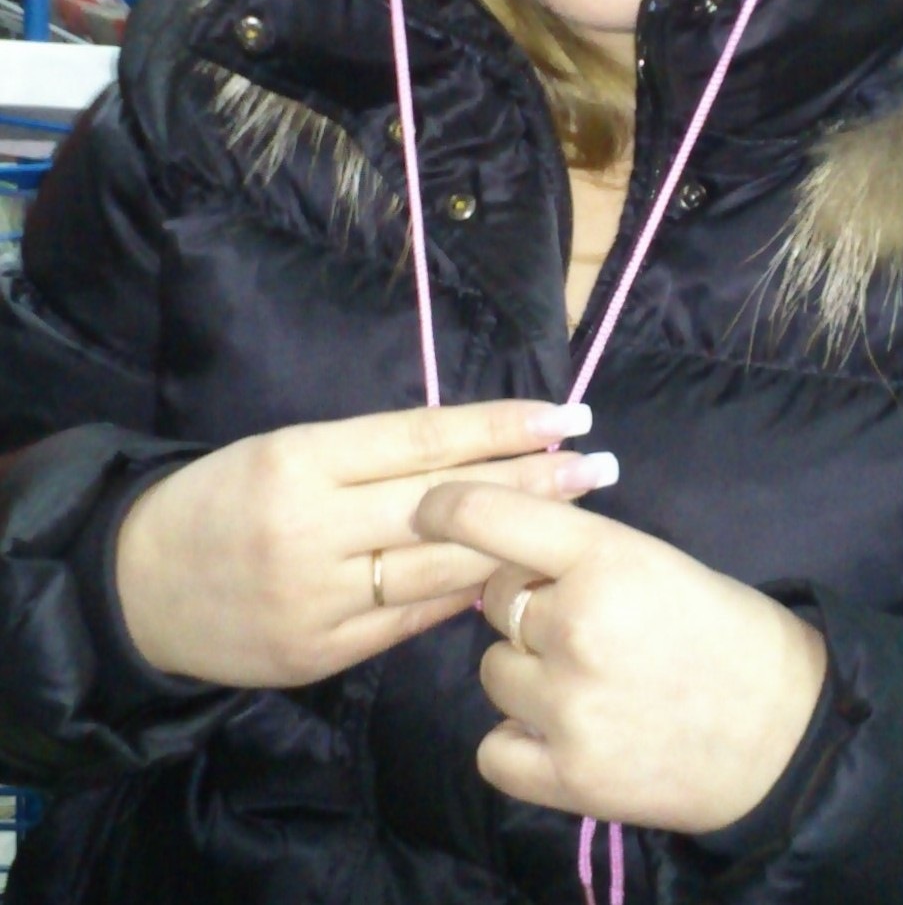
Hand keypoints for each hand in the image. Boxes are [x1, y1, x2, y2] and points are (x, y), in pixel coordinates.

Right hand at [116, 400, 614, 687]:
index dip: (501, 427)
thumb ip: (371, 456)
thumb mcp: (285, 450)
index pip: (424, 439)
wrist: (133, 588)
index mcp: (301, 459)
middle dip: (532, 483)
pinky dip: (462, 593)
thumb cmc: (220, 498)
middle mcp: (312, 528)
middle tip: (601, 465)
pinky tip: (514, 574)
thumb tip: (475, 453)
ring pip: (437, 568)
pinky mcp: (319, 655)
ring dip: (517, 542)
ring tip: (579, 515)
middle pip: (444, 503)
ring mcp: (316, 600)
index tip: (568, 414)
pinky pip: (409, 621)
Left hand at [413, 481, 828, 834]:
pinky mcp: (568, 776)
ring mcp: (567, 706)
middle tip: (580, 621)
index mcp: (606, 559)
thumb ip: (580, 551)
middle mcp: (575, 627)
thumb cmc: (724, 629)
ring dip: (525, 673)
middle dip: (524, 604)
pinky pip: (494, 748)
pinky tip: (561, 731)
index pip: (490, 518)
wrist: (783, 730)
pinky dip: (519, 741)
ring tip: (586, 680)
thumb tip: (505, 540)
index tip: (428, 507)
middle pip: (495, 600)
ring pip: (492, 671)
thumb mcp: (656, 560)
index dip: (446, 507)